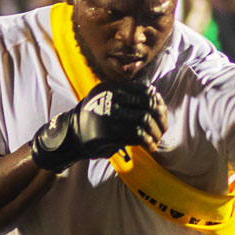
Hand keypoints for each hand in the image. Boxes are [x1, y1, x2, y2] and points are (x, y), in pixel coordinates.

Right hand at [30, 81, 166, 172]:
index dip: (158, 102)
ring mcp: (108, 115)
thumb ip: (127, 96)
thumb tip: (157, 98)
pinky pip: (136, 134)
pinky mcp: (107, 133)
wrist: (70, 135)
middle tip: (163, 128)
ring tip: (157, 139)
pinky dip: (147, 141)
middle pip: (147, 105)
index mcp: (111, 88)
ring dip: (155, 131)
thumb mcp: (106, 99)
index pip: (143, 91)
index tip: (161, 112)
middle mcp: (109, 98)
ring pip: (144, 120)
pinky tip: (150, 145)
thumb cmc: (94, 118)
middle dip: (160, 118)